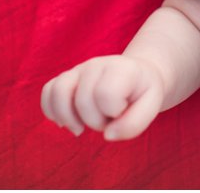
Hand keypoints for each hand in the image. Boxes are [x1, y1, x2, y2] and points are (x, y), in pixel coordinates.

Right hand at [40, 55, 164, 140]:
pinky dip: (52, 112)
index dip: (113, 112)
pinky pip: (47, 92)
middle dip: (95, 121)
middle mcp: (97, 64)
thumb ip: (134, 124)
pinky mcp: (67, 78)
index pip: (106, 93)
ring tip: (81, 127)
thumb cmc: (143, 92)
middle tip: (109, 120)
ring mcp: (79, 69)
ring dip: (68, 118)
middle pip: (82, 99)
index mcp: (121, 69)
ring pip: (58, 92)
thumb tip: (107, 135)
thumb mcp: (152, 106)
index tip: (122, 111)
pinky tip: (68, 121)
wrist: (138, 75)